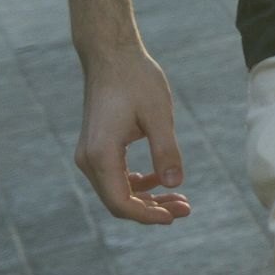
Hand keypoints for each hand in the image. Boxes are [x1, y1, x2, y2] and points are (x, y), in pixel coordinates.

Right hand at [74, 46, 190, 224]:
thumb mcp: (158, 115)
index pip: (120, 201)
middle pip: (117, 200)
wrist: (111, 56)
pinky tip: (159, 180)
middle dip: (151, 209)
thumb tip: (175, 185)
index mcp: (101, 154)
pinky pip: (114, 176)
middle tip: (185, 210)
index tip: (174, 217)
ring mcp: (89, 154)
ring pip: (116, 190)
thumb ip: (166, 152)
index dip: (147, 215)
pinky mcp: (96, 147)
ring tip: (179, 199)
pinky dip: (136, 183)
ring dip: (145, 197)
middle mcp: (88, 159)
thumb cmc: (136, 80)